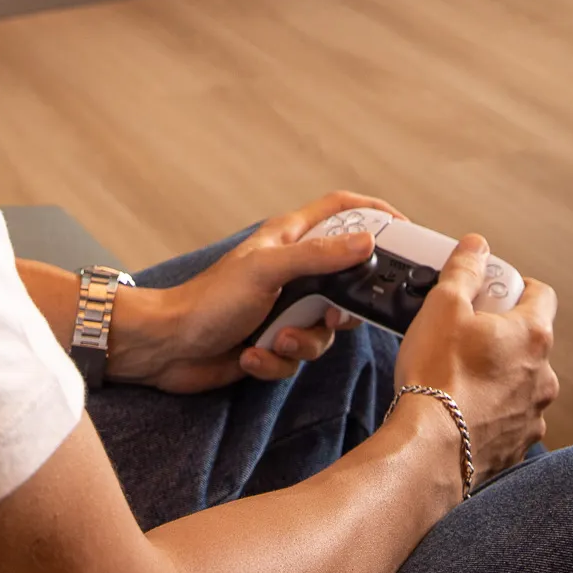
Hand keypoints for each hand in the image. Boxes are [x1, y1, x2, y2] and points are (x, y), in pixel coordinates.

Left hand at [111, 190, 405, 394]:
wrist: (167, 350)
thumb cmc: (208, 300)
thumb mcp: (268, 271)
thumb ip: (320, 258)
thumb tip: (368, 242)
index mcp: (289, 239)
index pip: (341, 210)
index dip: (374, 213)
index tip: (405, 230)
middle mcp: (291, 272)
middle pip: (344, 282)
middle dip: (340, 310)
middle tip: (331, 318)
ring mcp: (283, 309)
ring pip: (323, 330)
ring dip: (302, 344)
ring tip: (276, 343)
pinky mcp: (273, 343)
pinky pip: (296, 357)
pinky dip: (275, 362)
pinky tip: (249, 357)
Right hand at [393, 236, 558, 480]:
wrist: (429, 449)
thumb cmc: (438, 377)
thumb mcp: (443, 304)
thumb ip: (464, 269)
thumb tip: (476, 247)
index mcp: (533, 336)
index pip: (541, 294)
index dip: (515, 287)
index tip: (490, 291)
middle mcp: (543, 376)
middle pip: (529, 338)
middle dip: (500, 331)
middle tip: (464, 331)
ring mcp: (532, 414)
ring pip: (520, 379)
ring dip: (498, 372)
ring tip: (458, 372)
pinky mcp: (517, 445)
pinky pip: (509, 415)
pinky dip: (491, 408)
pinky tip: (461, 405)